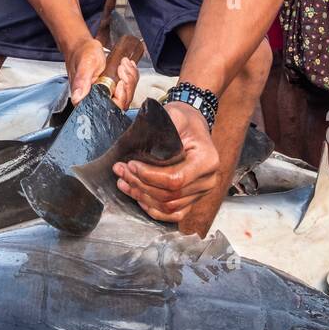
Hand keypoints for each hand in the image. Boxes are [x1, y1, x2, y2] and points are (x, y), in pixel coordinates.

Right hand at [65, 35, 135, 109]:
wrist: (82, 46)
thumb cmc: (81, 53)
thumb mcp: (84, 65)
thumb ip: (81, 81)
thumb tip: (78, 97)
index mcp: (85, 98)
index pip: (108, 109)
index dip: (119, 98)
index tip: (120, 82)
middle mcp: (95, 99)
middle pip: (121, 102)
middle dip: (127, 84)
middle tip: (122, 68)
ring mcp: (105, 93)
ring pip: (126, 94)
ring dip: (130, 78)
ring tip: (123, 64)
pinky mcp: (111, 88)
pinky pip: (127, 87)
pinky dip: (130, 75)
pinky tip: (126, 66)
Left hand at [113, 101, 218, 224]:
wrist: (192, 127)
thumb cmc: (184, 121)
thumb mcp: (175, 115)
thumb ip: (163, 126)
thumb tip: (142, 136)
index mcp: (207, 160)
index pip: (176, 180)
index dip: (150, 176)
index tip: (132, 164)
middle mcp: (207, 180)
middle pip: (170, 195)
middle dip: (140, 184)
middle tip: (121, 170)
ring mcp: (201, 192)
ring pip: (169, 206)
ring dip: (142, 196)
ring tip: (124, 181)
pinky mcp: (192, 199)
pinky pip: (173, 214)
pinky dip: (154, 209)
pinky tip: (138, 196)